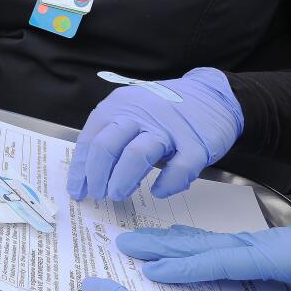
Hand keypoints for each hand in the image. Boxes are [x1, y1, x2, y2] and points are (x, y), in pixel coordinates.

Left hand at [67, 68, 242, 200]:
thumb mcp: (132, 112)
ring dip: (122, 180)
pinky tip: (158, 190)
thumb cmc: (165, 110)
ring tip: (118, 194)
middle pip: (107, 146)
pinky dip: (166, 184)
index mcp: (119, 106)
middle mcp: (140, 114)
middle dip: (96, 176)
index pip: (91, 139)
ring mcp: (168, 129)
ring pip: (136, 155)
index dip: (80, 169)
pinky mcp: (195, 144)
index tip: (77, 190)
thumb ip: (113, 135)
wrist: (213, 95)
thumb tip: (89, 173)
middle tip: (98, 194)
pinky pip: (177, 168)